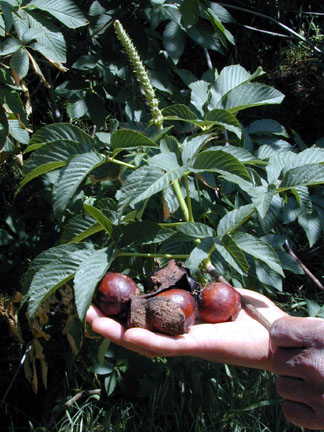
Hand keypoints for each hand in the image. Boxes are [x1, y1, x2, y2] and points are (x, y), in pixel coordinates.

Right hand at [86, 288, 285, 369]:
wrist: (277, 334)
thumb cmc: (254, 315)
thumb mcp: (226, 294)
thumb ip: (209, 285)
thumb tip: (200, 270)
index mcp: (184, 322)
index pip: (148, 317)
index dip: (126, 310)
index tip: (107, 298)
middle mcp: (179, 335)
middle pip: (139, 330)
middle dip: (112, 323)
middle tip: (88, 312)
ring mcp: (186, 344)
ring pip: (145, 341)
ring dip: (118, 334)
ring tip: (93, 323)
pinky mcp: (197, 348)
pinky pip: (166, 347)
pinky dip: (145, 342)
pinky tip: (125, 335)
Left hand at [270, 316, 323, 429]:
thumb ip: (307, 330)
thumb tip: (274, 331)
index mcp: (320, 336)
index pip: (276, 331)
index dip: (282, 336)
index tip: (292, 340)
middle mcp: (315, 364)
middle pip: (276, 360)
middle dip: (288, 361)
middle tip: (308, 362)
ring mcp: (319, 394)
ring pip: (281, 385)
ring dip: (293, 384)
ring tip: (316, 380)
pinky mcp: (323, 418)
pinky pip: (290, 410)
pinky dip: (299, 406)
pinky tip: (316, 399)